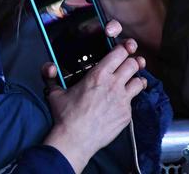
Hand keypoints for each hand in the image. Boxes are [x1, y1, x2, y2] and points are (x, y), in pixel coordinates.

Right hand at [41, 20, 146, 172]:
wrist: (76, 139)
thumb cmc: (66, 115)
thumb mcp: (55, 93)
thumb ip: (51, 76)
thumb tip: (48, 66)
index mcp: (98, 75)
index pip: (119, 53)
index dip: (122, 49)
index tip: (121, 50)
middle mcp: (113, 85)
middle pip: (134, 64)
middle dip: (132, 62)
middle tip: (127, 64)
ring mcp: (123, 100)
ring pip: (139, 81)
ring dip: (135, 79)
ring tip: (129, 81)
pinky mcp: (126, 115)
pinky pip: (133, 101)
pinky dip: (129, 98)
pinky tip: (120, 101)